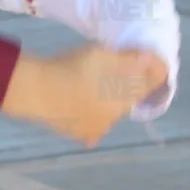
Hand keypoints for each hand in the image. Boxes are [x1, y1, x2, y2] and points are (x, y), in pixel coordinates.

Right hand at [2, 45, 168, 146]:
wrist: (37, 90)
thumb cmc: (72, 68)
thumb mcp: (102, 54)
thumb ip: (129, 58)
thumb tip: (151, 59)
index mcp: (125, 98)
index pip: (149, 86)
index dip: (152, 73)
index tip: (147, 63)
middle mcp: (116, 118)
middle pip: (128, 100)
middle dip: (126, 88)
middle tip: (111, 72)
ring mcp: (97, 130)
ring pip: (109, 114)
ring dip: (106, 103)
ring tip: (89, 87)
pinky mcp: (80, 135)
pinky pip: (91, 125)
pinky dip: (89, 115)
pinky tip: (78, 105)